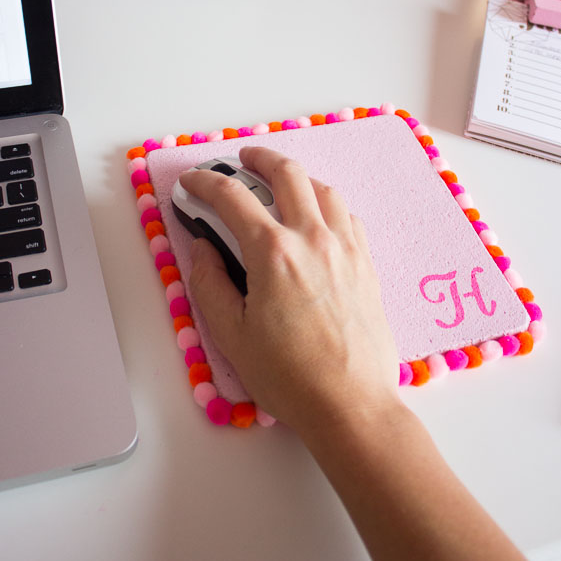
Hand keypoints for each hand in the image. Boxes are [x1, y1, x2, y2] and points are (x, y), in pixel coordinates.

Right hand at [179, 146, 399, 432]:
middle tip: (242, 159)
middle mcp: (312, 238)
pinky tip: (320, 216)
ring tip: (281, 182)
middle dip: (259, 158)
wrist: (351, 403)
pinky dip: (328, 203)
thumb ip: (209, 283)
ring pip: (323, 188)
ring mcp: (346, 247)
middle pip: (286, 173)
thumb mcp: (230, 334)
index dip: (204, 182)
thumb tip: (203, 248)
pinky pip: (348, 215)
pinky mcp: (367, 263)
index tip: (193, 182)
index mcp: (273, 252)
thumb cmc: (290, 376)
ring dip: (298, 176)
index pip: (231, 197)